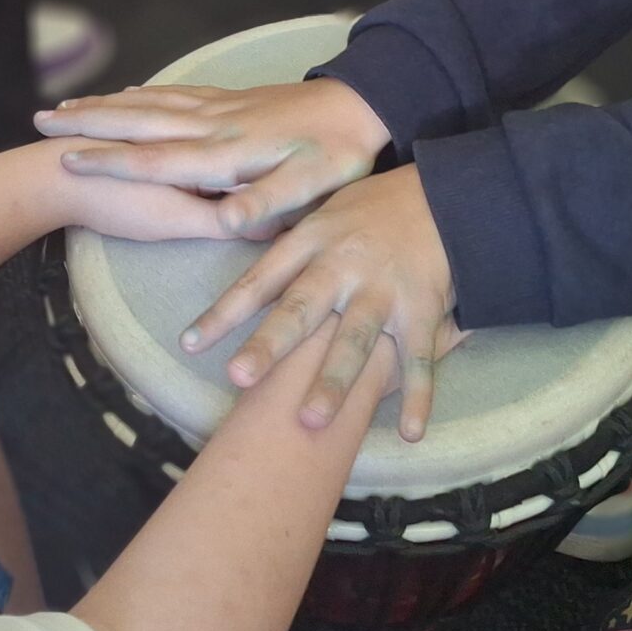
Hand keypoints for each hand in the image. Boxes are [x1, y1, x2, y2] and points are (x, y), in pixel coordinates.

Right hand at [38, 78, 392, 236]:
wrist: (362, 101)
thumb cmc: (336, 152)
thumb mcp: (308, 185)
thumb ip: (264, 203)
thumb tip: (227, 221)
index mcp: (224, 153)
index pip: (152, 158)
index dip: (105, 159)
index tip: (61, 157)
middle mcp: (212, 126)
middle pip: (137, 121)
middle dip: (86, 122)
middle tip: (38, 121)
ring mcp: (219, 107)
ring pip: (150, 103)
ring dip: (105, 105)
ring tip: (64, 108)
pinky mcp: (231, 98)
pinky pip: (174, 93)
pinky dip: (142, 93)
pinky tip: (129, 92)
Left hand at [179, 167, 460, 439]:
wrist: (442, 196)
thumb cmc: (371, 210)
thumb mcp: (322, 214)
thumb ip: (287, 250)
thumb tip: (236, 272)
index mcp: (311, 241)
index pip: (258, 280)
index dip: (223, 312)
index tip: (189, 344)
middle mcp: (342, 266)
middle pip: (300, 309)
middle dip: (270, 345)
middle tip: (240, 378)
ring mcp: (383, 289)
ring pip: (355, 339)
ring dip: (334, 381)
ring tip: (313, 423)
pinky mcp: (422, 307)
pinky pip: (419, 357)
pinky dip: (417, 396)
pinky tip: (409, 433)